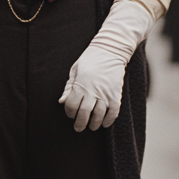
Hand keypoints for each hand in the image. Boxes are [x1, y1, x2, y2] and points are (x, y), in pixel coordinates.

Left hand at [59, 0, 153, 131]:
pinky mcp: (116, 94)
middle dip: (80, 123)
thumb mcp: (74, 70)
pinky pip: (113, 112)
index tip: (70, 114)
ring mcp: (105, 93)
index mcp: (80, 85)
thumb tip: (61, 102)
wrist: (110, 50)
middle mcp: (92, 91)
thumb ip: (68, 87)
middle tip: (78, 128)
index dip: (69, 113)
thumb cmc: (90, 60)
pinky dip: (109, 120)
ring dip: (94, 124)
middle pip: (84, 113)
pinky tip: (105, 124)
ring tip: (91, 126)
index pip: (71, 105)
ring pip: (99, 115)